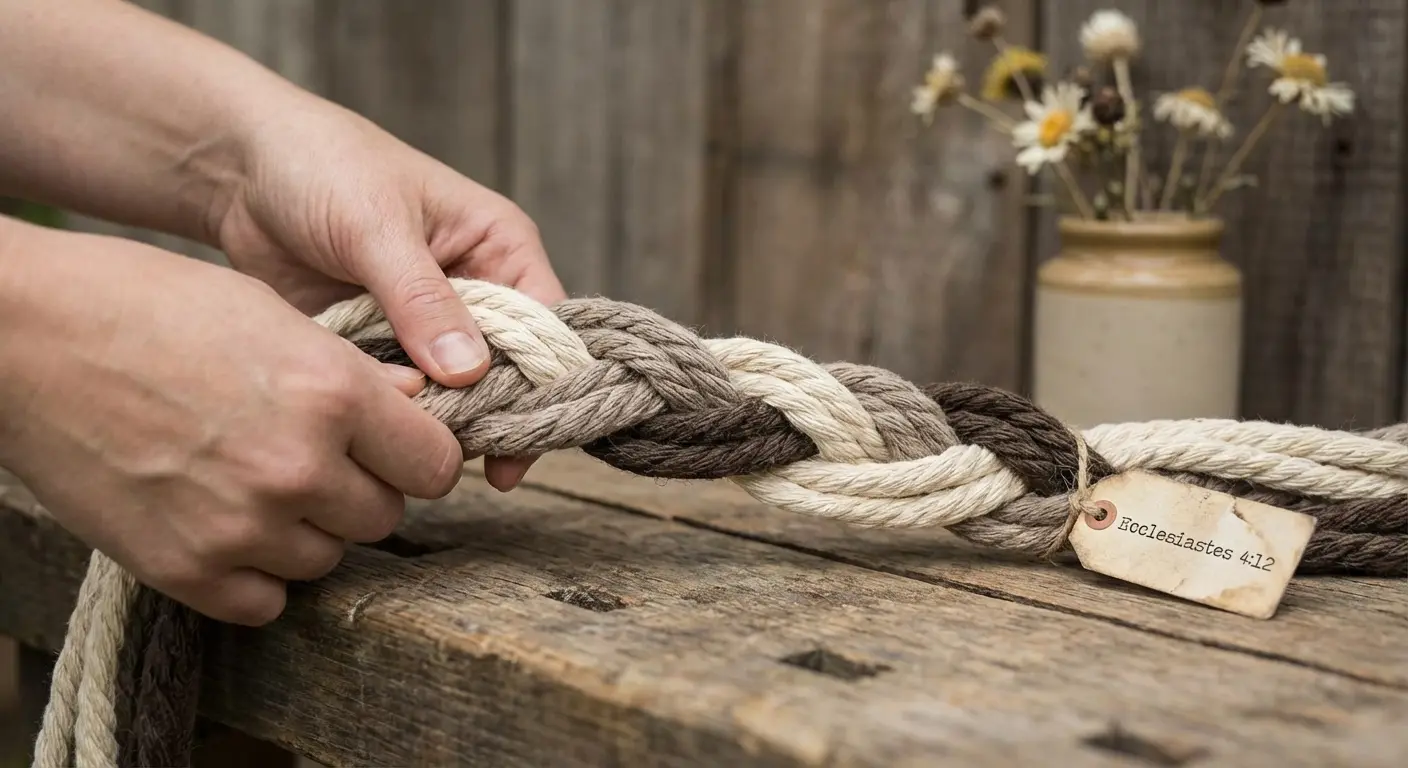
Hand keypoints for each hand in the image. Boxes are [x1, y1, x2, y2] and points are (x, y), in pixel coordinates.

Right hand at [0, 220, 462, 624]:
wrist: (25, 336)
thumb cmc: (149, 306)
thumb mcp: (271, 316)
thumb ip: (353, 374)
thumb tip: (416, 407)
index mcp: (331, 394)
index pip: (436, 466)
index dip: (419, 458)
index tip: (396, 452)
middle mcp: (298, 467)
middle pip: (384, 517)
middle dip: (360, 490)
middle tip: (315, 459)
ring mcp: (240, 526)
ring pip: (327, 559)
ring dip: (306, 530)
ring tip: (254, 482)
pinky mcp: (184, 570)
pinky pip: (265, 602)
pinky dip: (254, 573)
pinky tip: (226, 525)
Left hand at [212, 103, 565, 491]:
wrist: (238, 170)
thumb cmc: (322, 165)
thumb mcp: (377, 227)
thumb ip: (422, 300)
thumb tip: (468, 372)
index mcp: (499, 248)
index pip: (545, 327)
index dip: (541, 381)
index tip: (521, 430)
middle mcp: (475, 291)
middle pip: (505, 372)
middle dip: (485, 410)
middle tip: (460, 451)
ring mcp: (427, 325)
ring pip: (452, 392)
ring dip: (434, 418)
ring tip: (409, 441)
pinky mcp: (381, 347)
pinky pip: (399, 393)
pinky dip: (388, 411)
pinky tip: (371, 426)